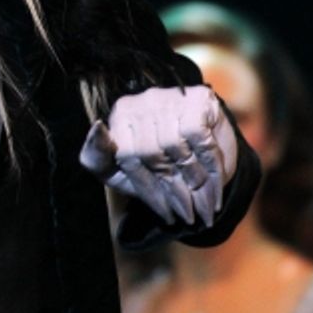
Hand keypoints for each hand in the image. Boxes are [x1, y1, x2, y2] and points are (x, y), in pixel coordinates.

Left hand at [79, 85, 236, 225]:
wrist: (198, 156)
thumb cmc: (150, 166)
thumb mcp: (118, 169)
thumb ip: (96, 155)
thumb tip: (97, 127)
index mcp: (119, 117)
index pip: (129, 157)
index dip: (149, 190)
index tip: (165, 215)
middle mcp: (142, 101)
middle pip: (153, 153)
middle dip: (174, 191)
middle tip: (188, 216)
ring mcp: (170, 97)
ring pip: (176, 147)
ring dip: (195, 183)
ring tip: (204, 207)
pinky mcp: (198, 99)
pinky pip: (200, 138)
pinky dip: (210, 166)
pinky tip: (215, 185)